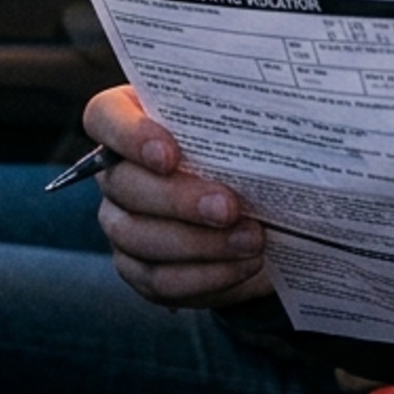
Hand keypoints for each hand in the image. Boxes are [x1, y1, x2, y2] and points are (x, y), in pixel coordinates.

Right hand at [83, 86, 271, 308]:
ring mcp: (122, 223)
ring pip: (138, 237)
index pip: (105, 117)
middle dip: (178, 199)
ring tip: (251, 240)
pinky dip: (206, 275)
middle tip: (229, 207)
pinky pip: (159, 280)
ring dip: (199, 243)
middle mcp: (117, 172)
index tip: (170, 153)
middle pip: (123, 184)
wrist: (262, 211)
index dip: (130, 135)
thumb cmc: (247, 152)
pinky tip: (243, 265)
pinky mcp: (140, 269)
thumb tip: (289, 113)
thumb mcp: (249, 127)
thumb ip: (248, 117)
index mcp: (132, 120)